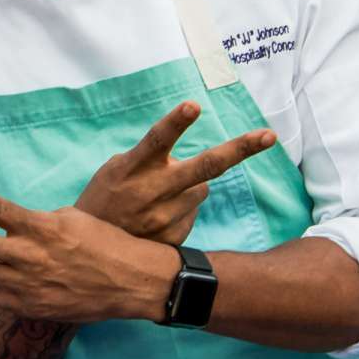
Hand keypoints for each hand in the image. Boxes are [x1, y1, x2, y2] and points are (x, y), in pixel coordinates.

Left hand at [0, 179, 180, 323]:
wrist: (131, 283)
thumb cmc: (104, 243)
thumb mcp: (70, 219)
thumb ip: (35, 221)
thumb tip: (9, 224)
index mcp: (39, 226)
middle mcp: (27, 254)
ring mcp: (26, 283)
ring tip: (11, 260)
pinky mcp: (28, 307)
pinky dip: (5, 287)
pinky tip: (28, 284)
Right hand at [74, 101, 277, 243]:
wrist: (90, 253)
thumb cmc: (104, 200)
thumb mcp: (115, 171)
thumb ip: (150, 160)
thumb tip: (195, 167)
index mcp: (133, 168)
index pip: (156, 140)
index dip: (175, 123)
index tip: (193, 105)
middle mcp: (152, 191)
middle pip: (204, 166)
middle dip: (240, 149)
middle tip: (268, 136)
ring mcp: (165, 216)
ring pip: (201, 188)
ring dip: (189, 186)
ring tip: (158, 197)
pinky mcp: (173, 237)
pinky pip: (192, 212)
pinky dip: (181, 208)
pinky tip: (157, 217)